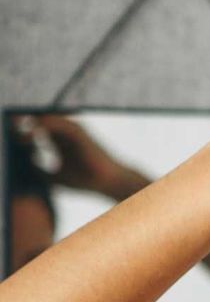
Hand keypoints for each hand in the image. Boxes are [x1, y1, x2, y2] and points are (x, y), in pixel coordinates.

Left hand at [14, 115, 140, 198]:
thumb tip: (20, 167)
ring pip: (47, 118)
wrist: (107, 182)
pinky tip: (33, 131)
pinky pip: (59, 123)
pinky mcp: (79, 133)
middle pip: (39, 119)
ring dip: (31, 122)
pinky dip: (45, 125)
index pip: (35, 129)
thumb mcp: (55, 177)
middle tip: (8, 124)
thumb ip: (39, 170)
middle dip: (22, 121)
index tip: (7, 135)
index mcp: (58, 142)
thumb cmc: (85, 181)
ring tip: (17, 129)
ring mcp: (72, 131)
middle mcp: (64, 133)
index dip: (20, 130)